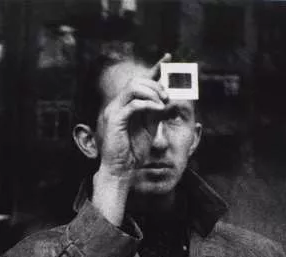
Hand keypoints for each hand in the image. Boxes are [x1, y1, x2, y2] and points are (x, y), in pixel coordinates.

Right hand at [95, 53, 171, 180]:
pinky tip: (158, 109)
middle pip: (137, 80)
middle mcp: (118, 104)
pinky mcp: (114, 120)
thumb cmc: (133, 151)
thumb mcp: (150, 127)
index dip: (154, 67)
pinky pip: (133, 104)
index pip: (140, 80)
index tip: (168, 57)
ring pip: (133, 87)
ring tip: (163, 103)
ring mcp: (114, 110)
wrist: (121, 170)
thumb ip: (157, 112)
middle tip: (167, 96)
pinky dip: (148, 104)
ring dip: (152, 92)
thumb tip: (171, 98)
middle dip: (155, 84)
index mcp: (126, 105)